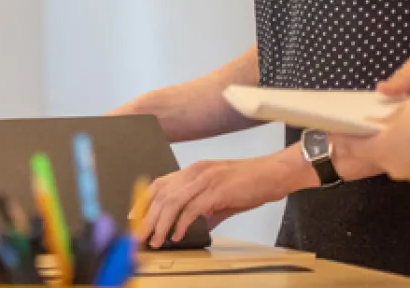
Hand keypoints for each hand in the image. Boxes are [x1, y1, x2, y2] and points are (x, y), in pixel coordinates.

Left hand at [135, 156, 288, 247]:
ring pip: (172, 201)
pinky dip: (182, 223)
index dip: (144, 200)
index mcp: (193, 170)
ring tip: (155, 239)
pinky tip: (178, 235)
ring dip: (160, 223)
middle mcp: (195, 171)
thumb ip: (205, 208)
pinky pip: (192, 209)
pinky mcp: (216, 190)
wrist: (274, 173)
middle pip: (161, 193)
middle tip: (139, 234)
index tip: (135, 217)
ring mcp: (205, 179)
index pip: (160, 184)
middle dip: (147, 216)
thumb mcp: (221, 194)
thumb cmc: (250, 183)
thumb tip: (193, 226)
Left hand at [330, 97, 409, 184]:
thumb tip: (370, 122)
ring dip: (388, 149)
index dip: (340, 136)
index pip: (349, 145)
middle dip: (363, 144)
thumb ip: (382, 118)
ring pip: (391, 160)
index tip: (334, 130)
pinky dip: (407, 154)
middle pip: (369, 155)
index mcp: (380, 148)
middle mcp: (391, 166)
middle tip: (360, 132)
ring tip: (392, 134)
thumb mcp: (405, 109)